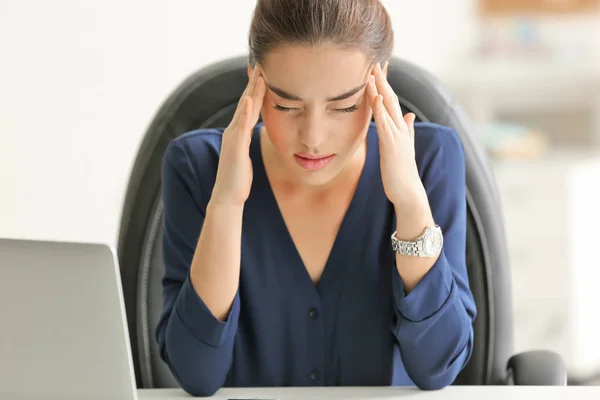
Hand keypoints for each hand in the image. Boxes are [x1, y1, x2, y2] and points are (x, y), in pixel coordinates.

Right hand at [211, 66, 265, 206]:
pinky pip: (241, 128)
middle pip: (246, 102)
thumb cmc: (238, 179)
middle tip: (262, 62)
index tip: (265, 72)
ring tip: (259, 74)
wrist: (227, 197)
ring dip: (251, 92)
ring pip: (244, 110)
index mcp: (238, 133)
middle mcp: (233, 132)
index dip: (257, 89)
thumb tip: (252, 134)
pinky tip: (251, 100)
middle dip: (254, 82)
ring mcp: (233, 139)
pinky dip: (246, 113)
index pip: (250, 106)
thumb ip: (247, 141)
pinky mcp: (235, 148)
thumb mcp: (246, 155)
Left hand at [366, 62, 426, 208]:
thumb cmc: (402, 172)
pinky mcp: (391, 144)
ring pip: (388, 106)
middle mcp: (401, 128)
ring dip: (380, 88)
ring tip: (371, 71)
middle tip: (375, 62)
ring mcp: (397, 135)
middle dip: (383, 80)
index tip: (379, 70)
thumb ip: (407, 130)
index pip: (393, 101)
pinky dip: (378, 107)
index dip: (386, 85)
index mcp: (401, 128)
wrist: (408, 191)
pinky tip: (373, 95)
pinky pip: (383, 122)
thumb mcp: (404, 147)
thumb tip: (410, 115)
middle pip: (391, 98)